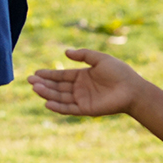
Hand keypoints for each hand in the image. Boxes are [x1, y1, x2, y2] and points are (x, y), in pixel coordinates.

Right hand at [28, 49, 147, 118]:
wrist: (132, 89)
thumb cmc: (119, 72)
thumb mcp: (100, 58)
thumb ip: (83, 55)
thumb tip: (66, 52)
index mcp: (82, 76)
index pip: (61, 76)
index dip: (48, 75)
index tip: (35, 73)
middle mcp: (80, 88)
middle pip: (57, 87)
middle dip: (43, 84)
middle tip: (29, 81)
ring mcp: (82, 99)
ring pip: (60, 97)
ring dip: (47, 94)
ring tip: (35, 89)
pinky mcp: (86, 109)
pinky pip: (69, 108)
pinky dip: (58, 107)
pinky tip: (47, 103)